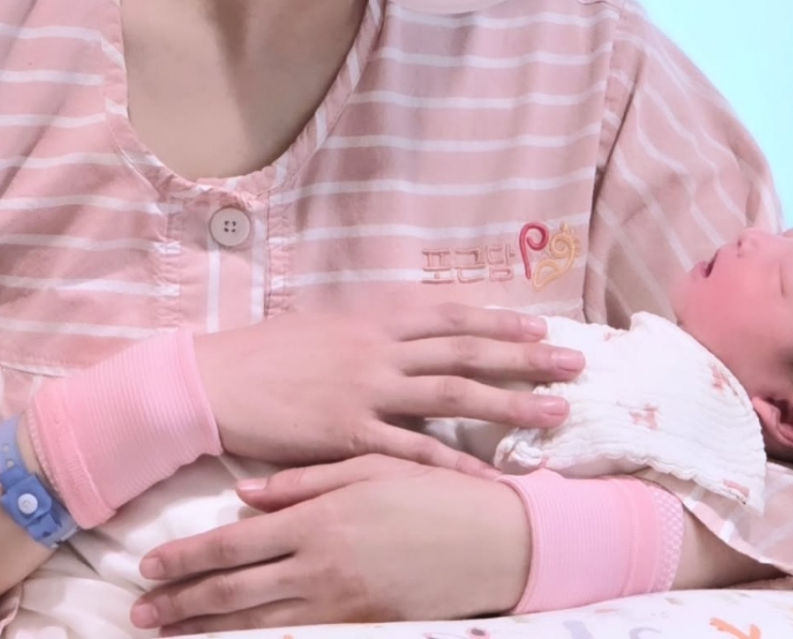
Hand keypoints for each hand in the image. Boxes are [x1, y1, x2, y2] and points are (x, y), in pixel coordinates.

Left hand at [131, 456, 530, 633]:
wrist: (494, 541)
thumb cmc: (432, 493)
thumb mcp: (369, 468)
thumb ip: (304, 481)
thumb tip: (246, 496)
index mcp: (318, 520)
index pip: (235, 545)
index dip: (187, 559)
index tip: (149, 568)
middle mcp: (320, 567)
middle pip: (234, 591)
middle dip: (183, 604)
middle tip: (140, 614)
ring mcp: (339, 605)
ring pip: (257, 623)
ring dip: (208, 629)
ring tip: (169, 634)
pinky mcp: (360, 627)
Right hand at [192, 303, 581, 468]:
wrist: (219, 379)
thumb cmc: (269, 350)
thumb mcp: (325, 323)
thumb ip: (370, 326)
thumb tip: (405, 328)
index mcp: (373, 319)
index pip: (449, 315)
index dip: (498, 319)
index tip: (539, 325)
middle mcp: (379, 348)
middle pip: (466, 349)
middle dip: (524, 355)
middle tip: (574, 362)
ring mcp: (367, 389)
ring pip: (453, 393)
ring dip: (509, 403)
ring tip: (555, 411)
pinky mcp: (348, 433)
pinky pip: (412, 450)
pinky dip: (454, 463)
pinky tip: (489, 477)